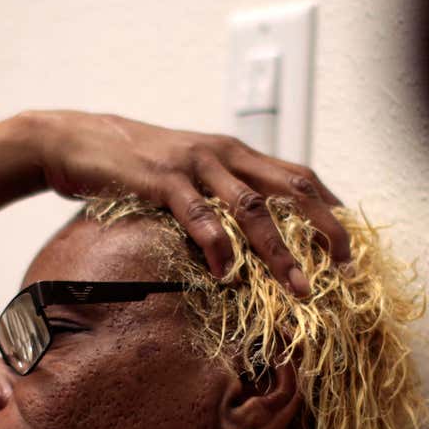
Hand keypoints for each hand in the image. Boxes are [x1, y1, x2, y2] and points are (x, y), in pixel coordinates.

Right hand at [24, 110, 348, 294]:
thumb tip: (252, 239)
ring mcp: (194, 164)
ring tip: (299, 286)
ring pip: (252, 206)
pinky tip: (225, 273)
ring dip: (280, 250)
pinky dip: (216, 244)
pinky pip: (197, 213)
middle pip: (291, 188)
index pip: (300, 176)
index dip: (331, 209)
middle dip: (324, 228)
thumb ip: (221, 197)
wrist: (75, 142)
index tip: (352, 246)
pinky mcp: (161, 179)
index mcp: (236, 153)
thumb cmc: (135, 168)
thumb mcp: (189, 176)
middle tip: (345, 268)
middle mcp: (224, 153)